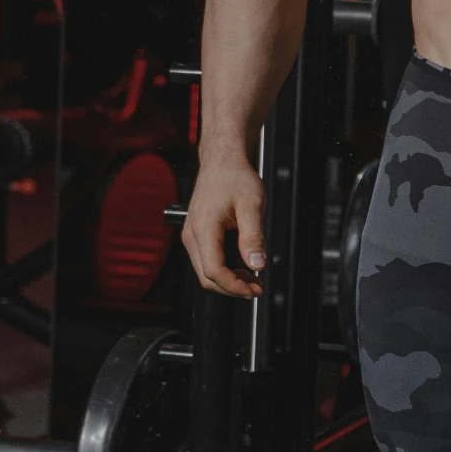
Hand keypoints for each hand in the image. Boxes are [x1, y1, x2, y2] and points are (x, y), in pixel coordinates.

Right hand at [182, 157, 266, 298]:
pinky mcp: (197, 234)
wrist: (222, 161)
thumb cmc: (234, 177)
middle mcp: (192, 234)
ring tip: (254, 280)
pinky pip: (207, 260)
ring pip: (206, 271)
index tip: (253, 290)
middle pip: (207, 277)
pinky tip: (243, 268)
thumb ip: (253, 237)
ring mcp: (192, 235)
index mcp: (204, 228)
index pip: (213, 270)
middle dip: (232, 288)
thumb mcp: (252, 206)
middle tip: (257, 288)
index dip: (234, 286)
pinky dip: (224, 270)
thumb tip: (257, 264)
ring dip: (229, 280)